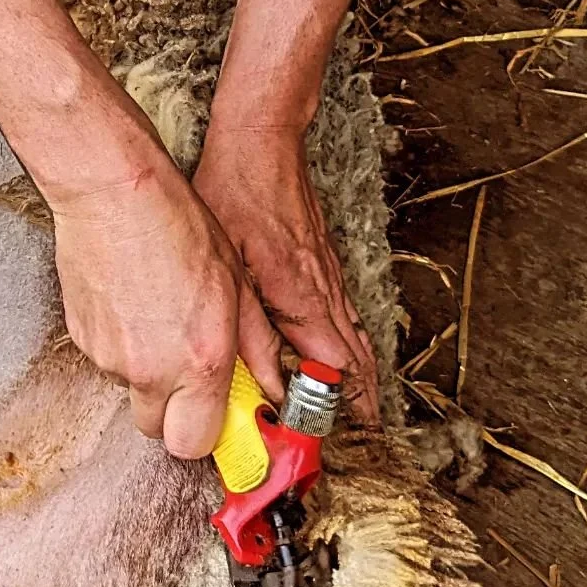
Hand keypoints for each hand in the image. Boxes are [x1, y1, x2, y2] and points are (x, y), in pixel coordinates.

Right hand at [49, 154, 284, 456]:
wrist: (112, 193)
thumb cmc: (174, 225)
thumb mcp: (236, 284)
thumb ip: (256, 347)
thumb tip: (272, 385)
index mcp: (199, 361)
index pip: (198, 445)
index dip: (211, 435)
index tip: (224, 420)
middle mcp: (151, 370)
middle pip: (160, 431)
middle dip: (179, 413)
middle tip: (194, 375)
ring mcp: (110, 357)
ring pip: (133, 390)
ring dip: (151, 372)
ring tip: (162, 318)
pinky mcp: (81, 338)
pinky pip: (109, 360)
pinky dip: (124, 345)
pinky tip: (136, 304)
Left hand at [192, 120, 380, 425]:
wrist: (263, 139)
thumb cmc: (237, 192)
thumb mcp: (227, 264)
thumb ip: (246, 329)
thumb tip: (263, 384)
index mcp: (304, 297)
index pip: (337, 373)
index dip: (341, 413)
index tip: (337, 446)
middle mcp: (327, 292)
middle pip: (357, 365)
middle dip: (360, 408)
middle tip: (357, 447)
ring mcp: (330, 277)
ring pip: (357, 342)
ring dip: (359, 383)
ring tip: (358, 420)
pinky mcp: (324, 265)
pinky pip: (347, 319)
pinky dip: (351, 350)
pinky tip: (341, 361)